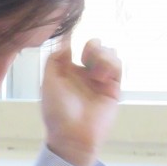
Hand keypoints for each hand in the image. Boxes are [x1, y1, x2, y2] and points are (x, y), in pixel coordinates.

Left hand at [40, 36, 121, 165]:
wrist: (73, 135)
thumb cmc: (57, 111)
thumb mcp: (48, 82)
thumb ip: (55, 59)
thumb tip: (66, 41)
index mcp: (68, 71)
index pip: (75, 46)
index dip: (76, 37)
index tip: (75, 30)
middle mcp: (85, 73)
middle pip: (95, 46)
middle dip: (94, 45)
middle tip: (87, 55)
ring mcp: (100, 80)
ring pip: (109, 53)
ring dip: (104, 55)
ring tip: (95, 70)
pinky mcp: (113, 88)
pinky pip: (118, 67)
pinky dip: (112, 64)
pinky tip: (101, 75)